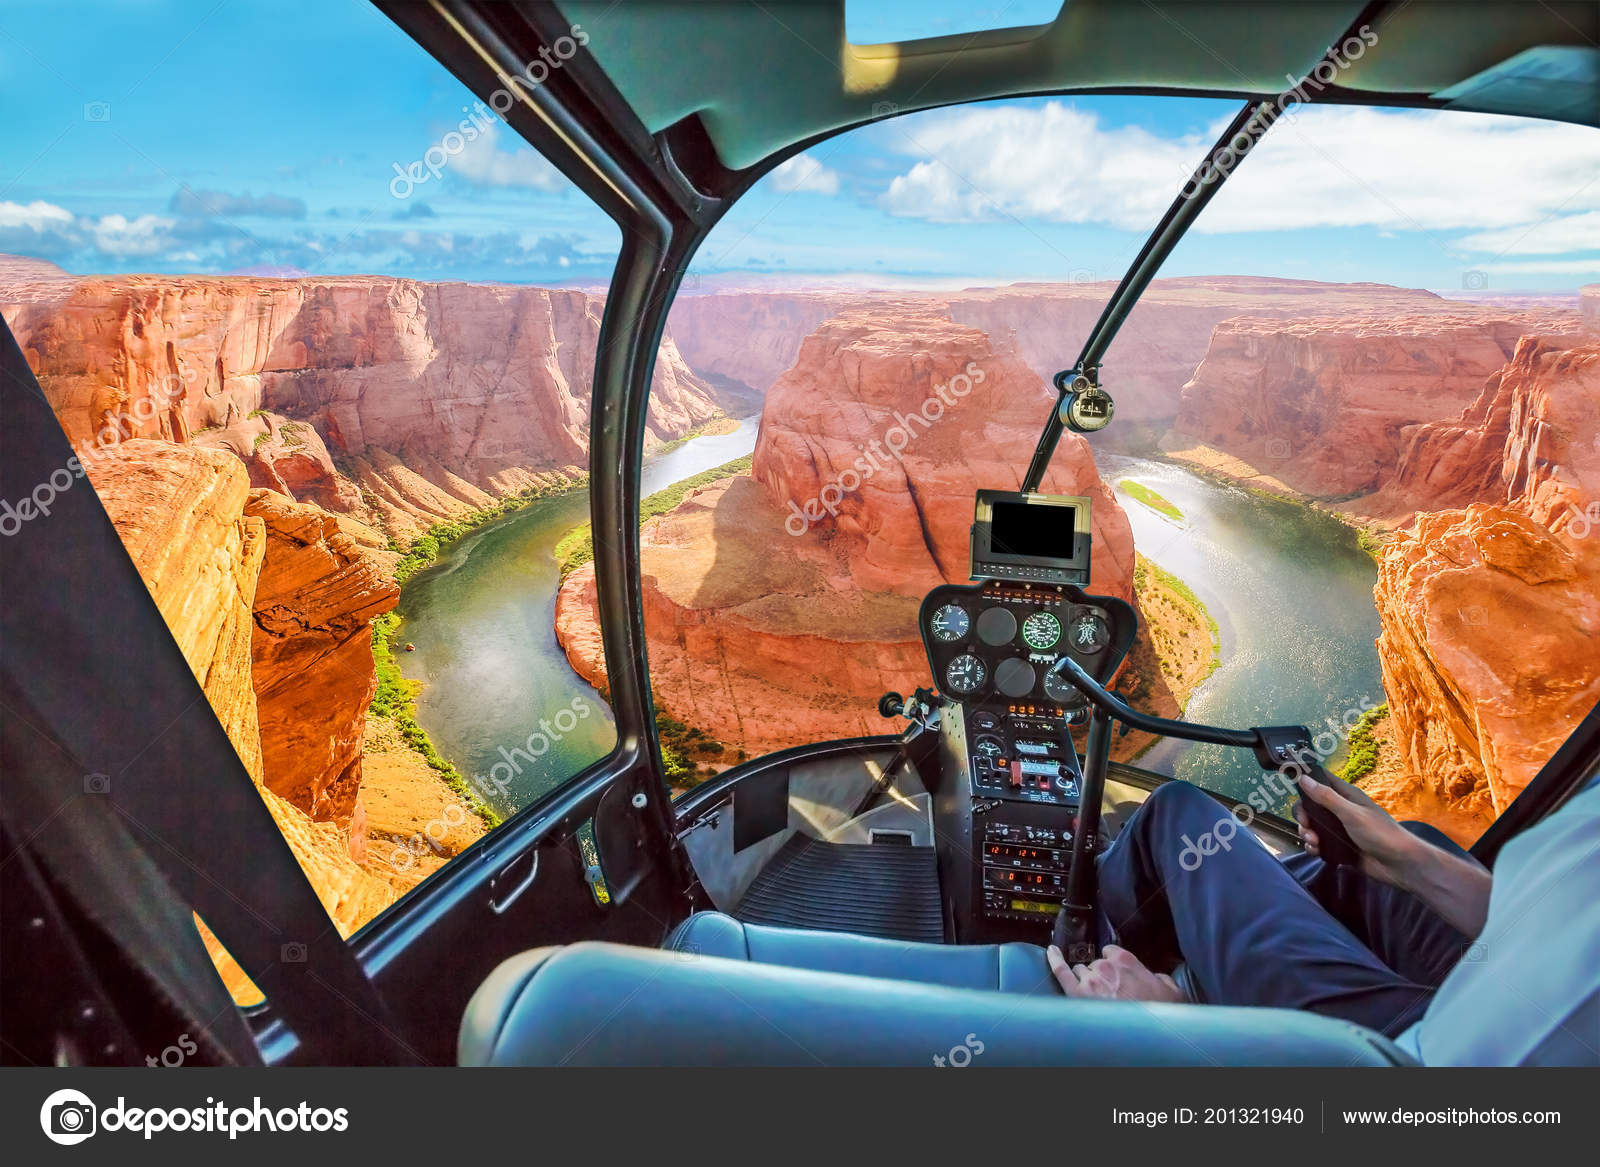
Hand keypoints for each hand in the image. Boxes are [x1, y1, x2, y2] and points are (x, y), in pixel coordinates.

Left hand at [1048, 943, 1183, 1002]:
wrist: (1147, 1035)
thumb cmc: (1159, 1014)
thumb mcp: (1171, 991)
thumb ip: (1160, 978)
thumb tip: (1157, 978)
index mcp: (1126, 960)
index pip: (1110, 952)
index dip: (1112, 962)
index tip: (1116, 970)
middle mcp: (1105, 967)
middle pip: (1095, 964)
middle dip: (1100, 975)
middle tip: (1110, 991)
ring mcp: (1089, 980)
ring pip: (1080, 971)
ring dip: (1085, 980)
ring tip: (1094, 994)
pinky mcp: (1076, 994)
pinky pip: (1060, 972)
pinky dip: (1054, 960)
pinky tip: (1051, 953)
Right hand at [1294, 772, 1416, 886]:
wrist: (1400, 866)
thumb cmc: (1381, 834)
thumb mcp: (1352, 814)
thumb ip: (1326, 797)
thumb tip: (1303, 778)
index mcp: (1346, 796)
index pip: (1321, 781)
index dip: (1306, 781)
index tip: (1292, 786)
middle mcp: (1341, 811)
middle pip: (1311, 807)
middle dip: (1303, 816)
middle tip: (1306, 825)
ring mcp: (1340, 830)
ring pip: (1313, 827)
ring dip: (1307, 833)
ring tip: (1314, 842)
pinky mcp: (1339, 847)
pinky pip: (1319, 844)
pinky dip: (1314, 847)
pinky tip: (1317, 851)